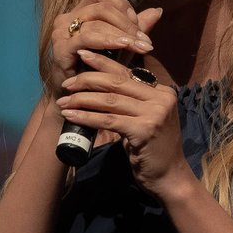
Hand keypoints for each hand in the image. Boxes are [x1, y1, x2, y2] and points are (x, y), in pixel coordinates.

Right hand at [49, 0, 153, 90]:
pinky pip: (87, 38)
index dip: (122, 4)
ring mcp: (61, 33)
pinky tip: (124, 46)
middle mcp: (67, 18)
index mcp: (79, 13)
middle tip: (144, 39)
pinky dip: (108, 40)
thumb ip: (134, 29)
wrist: (75, 98)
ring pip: (96, 22)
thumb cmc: (96, 70)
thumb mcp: (119, 47)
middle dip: (127, 23)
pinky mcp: (60, 49)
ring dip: (123, 34)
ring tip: (140, 46)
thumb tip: (157, 11)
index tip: (138, 23)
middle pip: (101, 6)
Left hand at [56, 26, 187, 196]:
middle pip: (117, 82)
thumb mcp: (146, 118)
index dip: (103, 62)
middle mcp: (162, 98)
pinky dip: (86, 117)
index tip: (82, 54)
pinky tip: (71, 116)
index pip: (128, 72)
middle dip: (88, 80)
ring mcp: (155, 114)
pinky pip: (108, 120)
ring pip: (110, 100)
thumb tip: (103, 82)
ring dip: (82, 99)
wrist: (169, 178)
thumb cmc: (153, 149)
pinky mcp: (144, 130)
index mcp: (163, 91)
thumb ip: (133, 100)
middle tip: (67, 83)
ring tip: (63, 101)